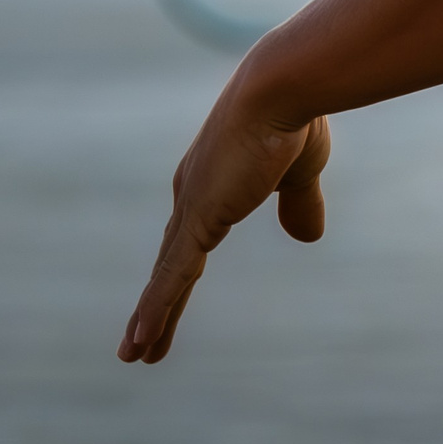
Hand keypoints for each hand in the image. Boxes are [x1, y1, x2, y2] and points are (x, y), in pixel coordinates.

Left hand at [119, 99, 330, 364]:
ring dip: (151, 318)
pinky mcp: (199, 219)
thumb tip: (307, 238)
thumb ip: (299, 205)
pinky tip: (141, 339)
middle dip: (158, 304)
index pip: (193, 239)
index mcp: (216, 183)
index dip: (180, 273)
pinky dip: (156, 308)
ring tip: (135, 355)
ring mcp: (193, 209)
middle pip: (171, 263)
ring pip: (167, 277)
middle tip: (141, 342)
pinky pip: (173, 276)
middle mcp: (194, 196)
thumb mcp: (302, 172)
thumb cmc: (295, 117)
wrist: (282, 88)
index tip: (171, 298)